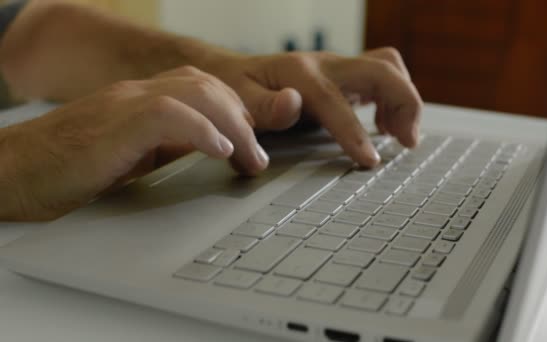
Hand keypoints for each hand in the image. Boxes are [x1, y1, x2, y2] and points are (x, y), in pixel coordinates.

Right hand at [0, 66, 266, 220]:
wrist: (12, 173)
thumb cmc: (67, 169)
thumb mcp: (131, 156)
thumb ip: (167, 146)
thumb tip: (210, 152)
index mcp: (142, 101)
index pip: (202, 88)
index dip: (235, 113)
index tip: (251, 147)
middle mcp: (137, 94)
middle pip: (208, 86)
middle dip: (243, 121)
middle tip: (256, 159)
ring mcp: (124, 104)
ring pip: (197, 93)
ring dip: (233, 127)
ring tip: (247, 158)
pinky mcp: (113, 124)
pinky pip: (168, 114)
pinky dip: (202, 130)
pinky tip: (220, 152)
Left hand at [198, 47, 422, 167]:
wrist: (237, 71)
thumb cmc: (236, 90)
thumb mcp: (237, 101)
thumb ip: (264, 108)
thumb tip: (291, 105)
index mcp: (299, 74)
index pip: (335, 101)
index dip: (355, 131)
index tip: (370, 161)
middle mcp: (325, 65)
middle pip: (381, 69)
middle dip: (404, 102)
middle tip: (407, 142)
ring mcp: (339, 68)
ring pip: (389, 68)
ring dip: (404, 99)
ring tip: (402, 137)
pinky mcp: (346, 76)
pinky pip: (384, 76)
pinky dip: (396, 99)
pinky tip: (386, 127)